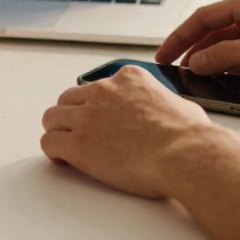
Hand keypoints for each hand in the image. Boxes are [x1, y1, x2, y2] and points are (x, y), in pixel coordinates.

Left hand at [40, 65, 223, 198]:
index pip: (98, 86)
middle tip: (77, 132)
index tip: (99, 119)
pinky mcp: (78, 143)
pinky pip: (49, 142)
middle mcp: (104, 91)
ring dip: (58, 131)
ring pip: (52, 117)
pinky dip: (54, 151)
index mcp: (128, 79)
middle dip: (71, 116)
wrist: (185, 155)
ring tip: (65, 146)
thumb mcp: (181, 104)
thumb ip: (165, 103)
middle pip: (69, 99)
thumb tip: (172, 112)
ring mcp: (88, 116)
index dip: (96, 106)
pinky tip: (63, 160)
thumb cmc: (190, 136)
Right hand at [154, 0, 239, 93]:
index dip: (181, 35)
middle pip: (215, 34)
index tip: (165, 52)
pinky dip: (234, 75)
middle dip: (194, 51)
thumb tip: (197, 61)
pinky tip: (227, 86)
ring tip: (197, 80)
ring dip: (215, 65)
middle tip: (175, 69)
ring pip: (231, 52)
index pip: (205, 17)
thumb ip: (226, 55)